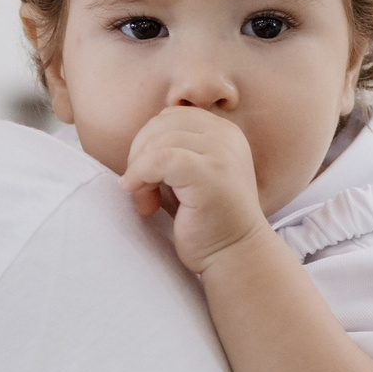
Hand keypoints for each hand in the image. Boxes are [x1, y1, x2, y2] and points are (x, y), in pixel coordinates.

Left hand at [121, 107, 275, 275]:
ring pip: (157, 142)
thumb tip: (137, 145)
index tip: (146, 175)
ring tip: (146, 202)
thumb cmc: (208, 221)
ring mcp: (220, 153)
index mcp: (224, 132)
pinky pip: (159, 159)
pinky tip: (142, 200)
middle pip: (161, 125)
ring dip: (139, 172)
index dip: (148, 142)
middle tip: (141, 190)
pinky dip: (140, 176)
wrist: (235, 254)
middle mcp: (226, 136)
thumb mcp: (190, 177)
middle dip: (139, 155)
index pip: (171, 116)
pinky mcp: (208, 173)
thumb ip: (173, 152)